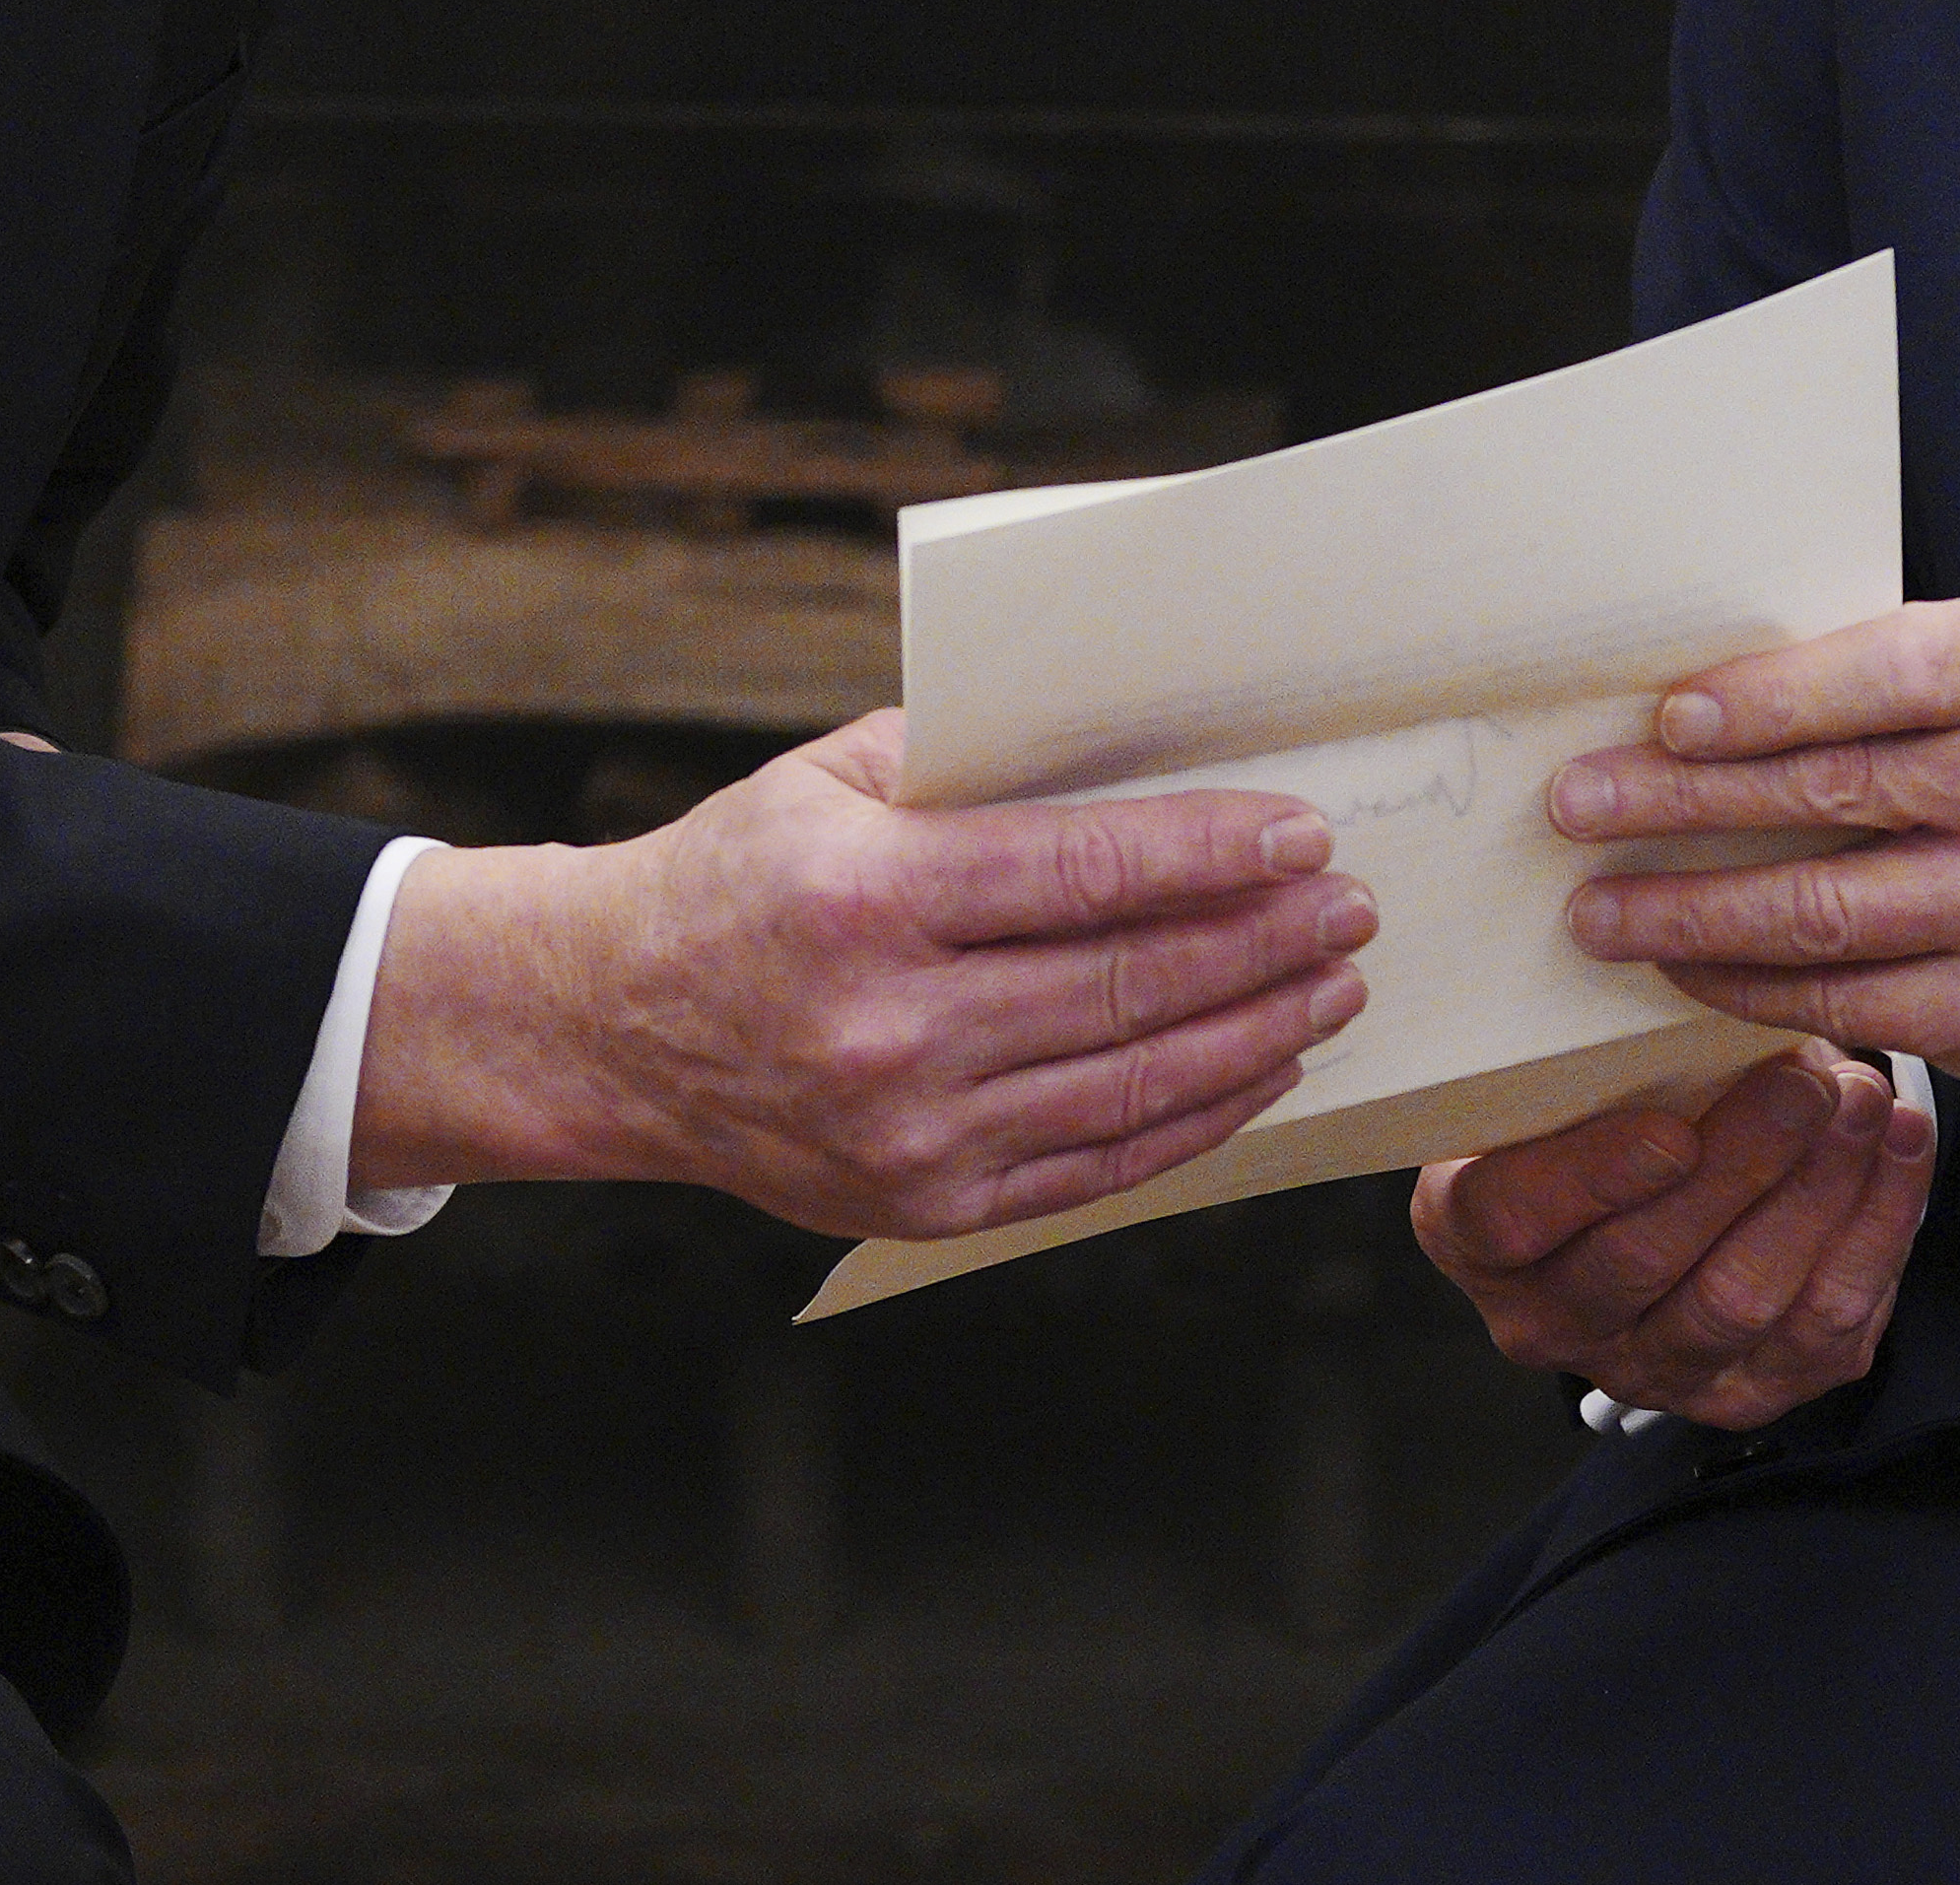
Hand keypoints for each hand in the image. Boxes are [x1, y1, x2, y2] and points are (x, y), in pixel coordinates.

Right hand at [348, 708, 1377, 1238]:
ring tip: (1330, 987)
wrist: (613, 1031)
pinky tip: (1255, 1071)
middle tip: (1346, 908)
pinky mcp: (927, 1204)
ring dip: (1255, 1033)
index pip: (1084, 875)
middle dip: (1264, 944)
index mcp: (866, 898)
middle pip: (1130, 985)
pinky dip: (1195, 1118)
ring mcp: (912, 1131)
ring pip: (1133, 1083)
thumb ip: (976, 767)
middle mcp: (891, 1026)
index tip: (1300, 836)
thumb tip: (1140, 755)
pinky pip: (1099, 1165)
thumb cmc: (735, 882)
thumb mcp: (831, 781)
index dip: (1210, 855)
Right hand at [1417, 1042, 1929, 1427]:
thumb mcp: (1561, 1067)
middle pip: (1642, 1261)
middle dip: (1739, 1167)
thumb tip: (1697, 954)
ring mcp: (1650, 1367)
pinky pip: (1822, 1329)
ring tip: (1862, 1105)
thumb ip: (1596, 1041)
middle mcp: (1551, 1318)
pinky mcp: (1746, 1389)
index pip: (1513, 1218)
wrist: (1642, 1197)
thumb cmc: (1599, 1104)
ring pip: (1739, 1301)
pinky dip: (1872, 1232)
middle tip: (1802, 1083)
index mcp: (1475, 1233)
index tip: (1671, 1130)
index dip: (1592, 1179)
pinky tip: (1899, 1150)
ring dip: (1815, 1196)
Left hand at [1548, 595, 1959, 1087]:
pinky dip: (1747, 987)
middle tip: (1579, 806)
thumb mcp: (1943, 669)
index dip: (1776, 698)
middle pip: (1838, 793)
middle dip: (1687, 803)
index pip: (1892, 674)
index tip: (1671, 719)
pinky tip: (1680, 964)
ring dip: (1692, 914)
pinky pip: (1852, 1004)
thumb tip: (1657, 716)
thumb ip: (1839, 673)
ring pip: (1831, 914)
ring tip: (1598, 909)